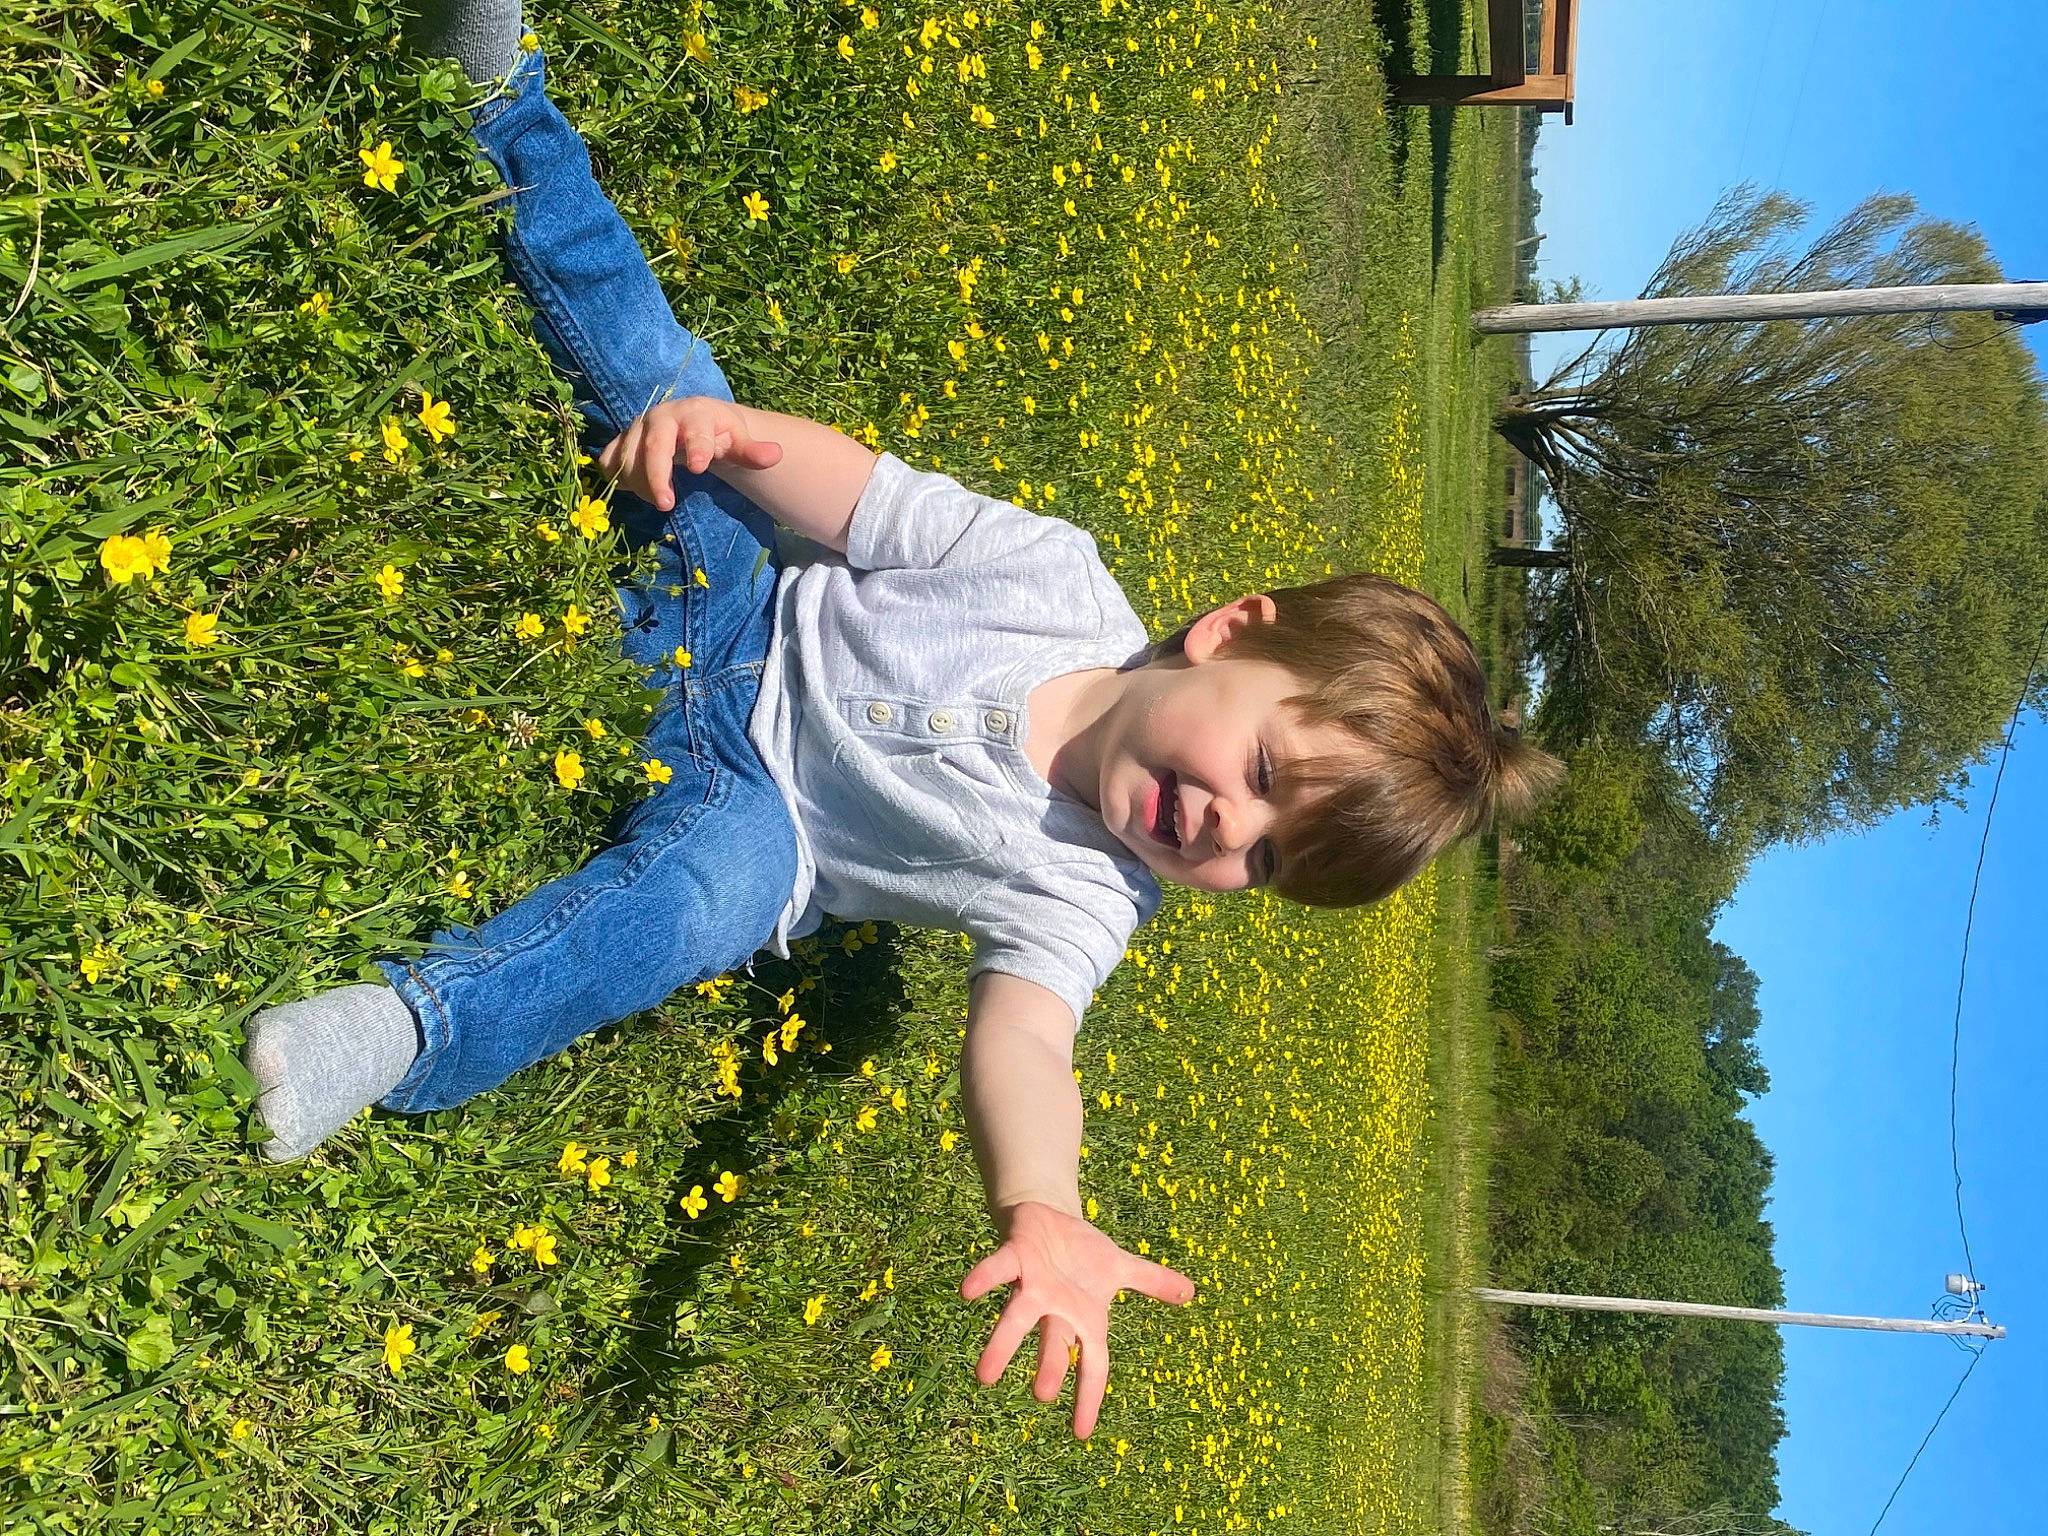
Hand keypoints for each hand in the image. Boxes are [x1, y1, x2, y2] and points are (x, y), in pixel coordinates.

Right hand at [593, 396, 783, 511]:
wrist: (695, 421)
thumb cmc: (718, 434)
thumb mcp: (738, 442)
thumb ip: (753, 452)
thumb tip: (776, 455)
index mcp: (694, 413)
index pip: (694, 429)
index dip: (696, 447)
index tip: (699, 468)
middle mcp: (661, 416)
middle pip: (653, 444)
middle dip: (657, 475)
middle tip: (667, 505)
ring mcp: (637, 428)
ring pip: (628, 455)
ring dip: (639, 483)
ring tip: (661, 500)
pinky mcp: (621, 441)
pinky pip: (609, 460)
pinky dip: (617, 477)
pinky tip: (636, 490)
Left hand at [961, 1200, 1196, 1438]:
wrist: (1044, 1219)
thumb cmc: (1079, 1254)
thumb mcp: (1121, 1267)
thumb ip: (1153, 1282)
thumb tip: (1192, 1292)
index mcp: (1083, 1316)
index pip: (1092, 1362)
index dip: (1088, 1395)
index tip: (1081, 1434)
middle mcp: (1055, 1308)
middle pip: (1054, 1341)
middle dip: (1050, 1365)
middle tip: (1042, 1395)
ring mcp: (1032, 1284)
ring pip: (1016, 1315)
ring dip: (1002, 1343)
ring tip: (984, 1377)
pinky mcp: (1014, 1256)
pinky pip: (997, 1268)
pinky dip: (983, 1278)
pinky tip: (967, 1291)